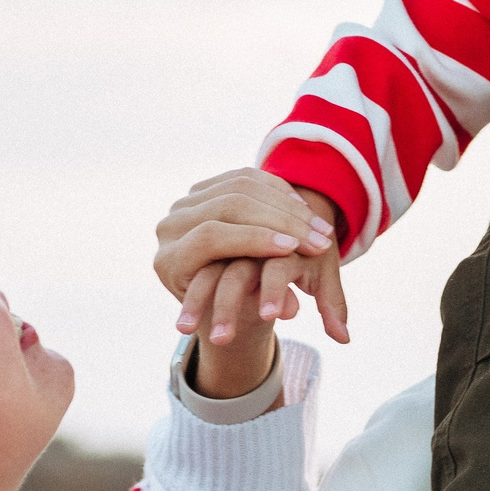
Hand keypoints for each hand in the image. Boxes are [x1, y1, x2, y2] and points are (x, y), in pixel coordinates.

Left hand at [154, 169, 350, 344]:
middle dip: (279, 220)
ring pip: (240, 186)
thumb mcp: (239, 313)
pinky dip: (279, 190)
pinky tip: (305, 206)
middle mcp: (170, 226)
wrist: (216, 290)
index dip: (253, 238)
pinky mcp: (205, 187)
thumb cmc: (229, 311)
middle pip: (229, 206)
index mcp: (169, 262)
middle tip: (318, 236)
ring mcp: (186, 202)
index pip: (211, 237)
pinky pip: (246, 177)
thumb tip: (291, 310)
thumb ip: (260, 305)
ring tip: (320, 225)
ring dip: (287, 204)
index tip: (293, 246)